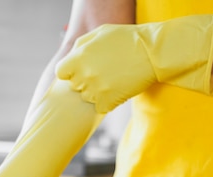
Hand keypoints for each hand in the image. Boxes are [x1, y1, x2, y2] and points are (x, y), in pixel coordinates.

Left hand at [56, 14, 212, 113]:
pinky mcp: (108, 101)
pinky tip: (117, 89)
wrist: (152, 52)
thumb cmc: (127, 39)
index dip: (69, 71)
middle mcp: (84, 75)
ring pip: (87, 97)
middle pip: (74, 86)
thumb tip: (71, 57)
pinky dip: (107, 101)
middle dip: (84, 80)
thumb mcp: (99, 33)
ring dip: (96, 92)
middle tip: (102, 72)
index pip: (60, 73)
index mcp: (78, 58)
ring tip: (111, 79)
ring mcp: (95, 90)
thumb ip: (80, 45)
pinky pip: (100, 107)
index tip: (79, 69)